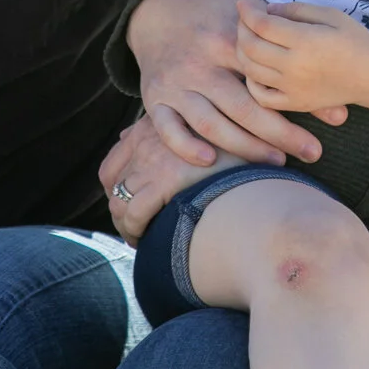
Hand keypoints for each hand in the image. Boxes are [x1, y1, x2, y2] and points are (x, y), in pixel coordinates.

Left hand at [97, 116, 236, 243]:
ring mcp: (155, 160)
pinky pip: (134, 213)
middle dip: (119, 209)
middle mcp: (149, 138)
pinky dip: (135, 230)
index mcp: (153, 126)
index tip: (127, 205)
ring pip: (120, 200)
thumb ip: (162, 135)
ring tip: (139, 238)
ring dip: (125, 224)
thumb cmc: (227, 157)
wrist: (254, 167)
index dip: (116, 186)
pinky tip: (144, 241)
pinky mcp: (165, 181)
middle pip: (114, 182)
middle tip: (133, 228)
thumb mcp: (195, 134)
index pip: (115, 159)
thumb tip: (127, 136)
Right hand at [131, 0, 336, 167]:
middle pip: (242, 106)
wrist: (159, 11)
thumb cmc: (215, 15)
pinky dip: (185, 147)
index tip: (329, 125)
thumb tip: (328, 88)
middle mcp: (200, 64)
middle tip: (311, 153)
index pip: (266, 77)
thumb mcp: (254, 16)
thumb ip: (290, 45)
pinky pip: (167, 129)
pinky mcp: (154, 99)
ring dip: (243, 147)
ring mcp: (176, 84)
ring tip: (275, 161)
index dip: (298, 104)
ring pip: (210, 122)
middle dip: (279, 134)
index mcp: (226, 41)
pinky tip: (210, 161)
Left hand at [235, 0, 368, 112]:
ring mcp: (293, 88)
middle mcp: (294, 66)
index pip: (262, 25)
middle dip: (241, 29)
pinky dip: (251, 82)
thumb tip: (267, 10)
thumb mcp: (331, 15)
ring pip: (250, 70)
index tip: (243, 3)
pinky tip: (256, 69)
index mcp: (305, 41)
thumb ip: (297, 10)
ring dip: (242, 52)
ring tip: (248, 40)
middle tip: (245, 20)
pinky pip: (261, 96)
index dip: (247, 12)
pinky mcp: (295, 104)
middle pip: (250, 47)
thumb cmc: (355, 40)